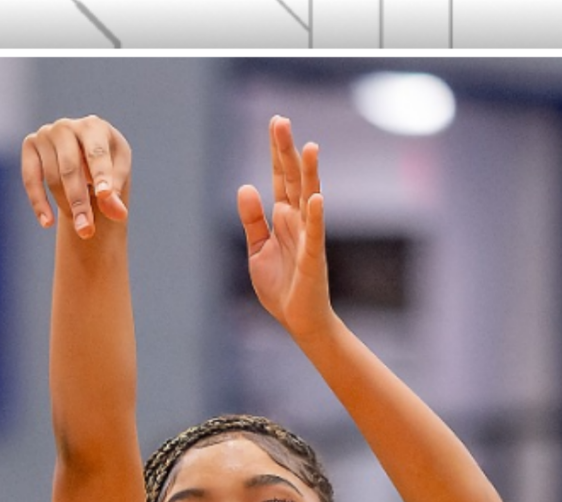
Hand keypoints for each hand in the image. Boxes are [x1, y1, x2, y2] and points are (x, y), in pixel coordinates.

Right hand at [21, 115, 130, 238]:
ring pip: (52, 177)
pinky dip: (38, 202)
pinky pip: (30, 179)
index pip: (96, 153)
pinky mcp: (29, 145)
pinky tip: (47, 223)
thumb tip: (117, 214)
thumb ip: (116, 194)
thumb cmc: (104, 163)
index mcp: (94, 126)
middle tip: (86, 231)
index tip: (104, 197)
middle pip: (71, 168)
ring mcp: (45, 134)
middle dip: (79, 201)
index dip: (101, 175)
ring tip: (80, 224)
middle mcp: (67, 126)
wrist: (82, 151)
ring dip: (65, 204)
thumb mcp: (117, 176)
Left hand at [237, 116, 333, 338]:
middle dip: (286, 151)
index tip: (275, 123)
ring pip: (309, 198)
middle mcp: (298, 221)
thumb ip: (252, 220)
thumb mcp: (257, 249)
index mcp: (282, 218)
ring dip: (309, 174)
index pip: (279, 178)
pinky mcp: (313, 258)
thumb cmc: (282, 284)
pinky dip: (315, 216)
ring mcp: (308, 237)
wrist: (298, 319)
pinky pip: (315, 235)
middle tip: (281, 122)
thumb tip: (245, 187)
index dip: (276, 152)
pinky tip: (316, 198)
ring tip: (309, 147)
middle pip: (292, 179)